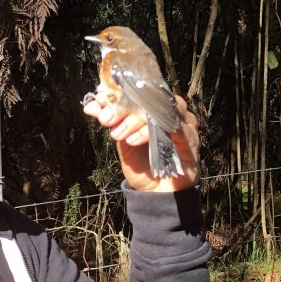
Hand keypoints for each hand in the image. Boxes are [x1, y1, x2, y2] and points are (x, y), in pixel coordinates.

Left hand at [83, 94, 200, 192]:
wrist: (156, 192)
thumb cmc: (142, 162)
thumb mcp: (121, 140)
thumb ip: (111, 121)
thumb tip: (90, 105)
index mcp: (155, 107)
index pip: (138, 90)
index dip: (118, 94)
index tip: (98, 102)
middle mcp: (171, 111)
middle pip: (151, 97)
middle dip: (124, 107)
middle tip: (107, 119)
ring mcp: (183, 123)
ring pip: (162, 109)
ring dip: (137, 121)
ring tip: (121, 136)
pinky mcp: (190, 139)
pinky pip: (175, 128)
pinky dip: (151, 131)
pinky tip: (135, 140)